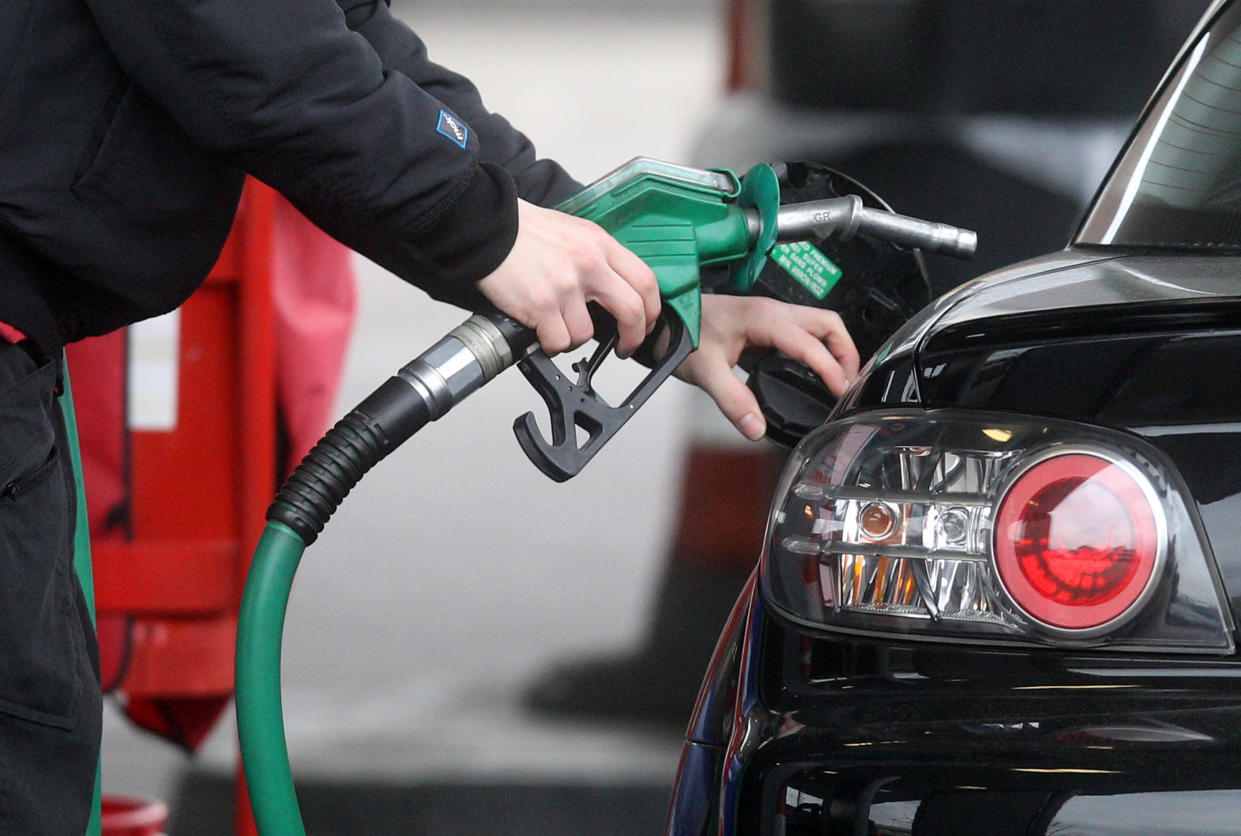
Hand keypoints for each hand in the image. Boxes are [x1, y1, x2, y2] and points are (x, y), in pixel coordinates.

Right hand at [477, 199, 659, 356]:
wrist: (489, 228)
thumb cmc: (526, 231)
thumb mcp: (575, 232)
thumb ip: (599, 258)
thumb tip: (615, 291)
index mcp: (601, 244)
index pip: (645, 281)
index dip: (651, 310)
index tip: (645, 323)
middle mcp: (589, 264)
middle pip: (632, 311)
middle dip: (633, 337)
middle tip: (625, 346)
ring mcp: (566, 286)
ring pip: (587, 333)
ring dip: (574, 338)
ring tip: (558, 325)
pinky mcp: (542, 304)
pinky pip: (558, 341)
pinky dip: (551, 343)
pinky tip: (542, 330)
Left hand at [677, 295, 859, 440]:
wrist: (663, 320)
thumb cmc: (681, 334)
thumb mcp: (705, 372)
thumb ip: (733, 401)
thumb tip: (756, 428)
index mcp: (763, 318)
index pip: (810, 344)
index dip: (830, 369)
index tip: (841, 392)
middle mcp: (772, 311)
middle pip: (828, 324)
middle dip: (845, 353)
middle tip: (849, 384)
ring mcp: (770, 314)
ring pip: (819, 324)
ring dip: (835, 349)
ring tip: (839, 379)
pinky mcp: (765, 322)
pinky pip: (804, 330)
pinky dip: (818, 348)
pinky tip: (813, 370)